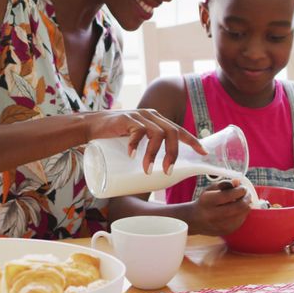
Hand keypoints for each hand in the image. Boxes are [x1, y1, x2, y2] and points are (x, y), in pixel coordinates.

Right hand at [84, 109, 205, 174]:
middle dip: (173, 153)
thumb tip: (153, 176)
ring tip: (148, 169)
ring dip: (154, 154)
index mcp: (157, 121)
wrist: (90, 126)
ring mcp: (139, 116)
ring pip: (157, 134)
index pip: (180, 130)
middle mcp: (151, 116)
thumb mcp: (135, 142)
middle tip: (167, 171)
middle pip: (172, 132)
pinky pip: (137, 131)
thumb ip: (145, 150)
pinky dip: (135, 145)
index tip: (203, 153)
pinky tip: (131, 156)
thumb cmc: (114, 138)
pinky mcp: (126, 118)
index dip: (193, 141)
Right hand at [186, 179, 249, 235]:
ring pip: (243, 213)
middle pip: (239, 206)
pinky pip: (241, 220)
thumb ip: (224, 183)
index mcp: (208, 201)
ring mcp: (221, 225)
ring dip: (247, 205)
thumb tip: (238, 182)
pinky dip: (243, 213)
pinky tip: (238, 209)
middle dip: (247, 197)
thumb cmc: (204, 202)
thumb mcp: (210, 189)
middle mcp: (214, 215)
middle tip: (247, 193)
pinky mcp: (227, 231)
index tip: (242, 187)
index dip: (240, 190)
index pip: (229, 195)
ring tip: (243, 199)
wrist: (195, 220)